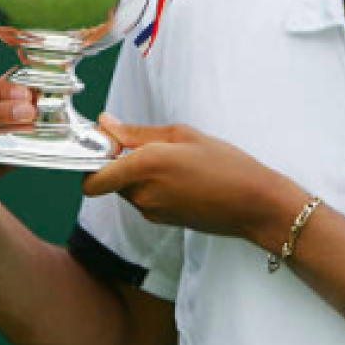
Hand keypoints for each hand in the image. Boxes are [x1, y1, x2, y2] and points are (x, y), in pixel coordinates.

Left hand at [82, 115, 305, 251]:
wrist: (254, 203)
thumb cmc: (226, 165)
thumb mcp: (183, 135)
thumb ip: (138, 132)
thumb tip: (106, 123)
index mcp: (145, 166)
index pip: (92, 177)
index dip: (91, 160)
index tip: (104, 142)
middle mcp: (142, 193)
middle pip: (107, 181)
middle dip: (117, 163)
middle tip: (144, 144)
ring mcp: (151, 211)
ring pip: (126, 190)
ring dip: (136, 175)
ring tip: (171, 160)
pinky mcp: (162, 221)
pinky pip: (144, 199)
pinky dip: (152, 187)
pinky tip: (180, 177)